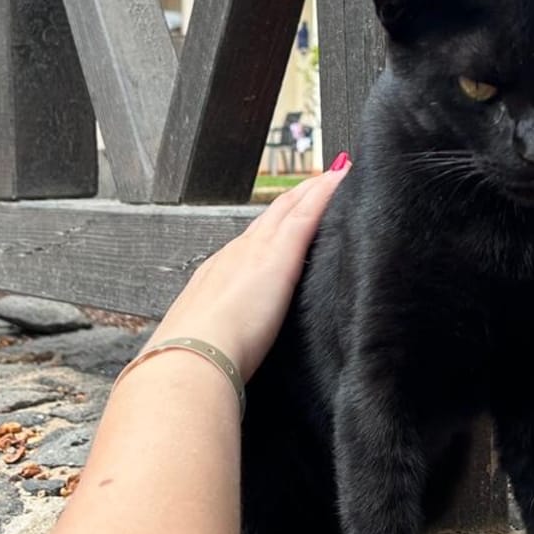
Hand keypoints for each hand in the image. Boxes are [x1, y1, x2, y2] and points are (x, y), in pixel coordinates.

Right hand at [149, 163, 347, 379]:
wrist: (192, 356)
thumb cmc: (199, 357)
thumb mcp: (208, 337)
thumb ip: (220, 334)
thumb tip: (221, 348)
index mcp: (219, 273)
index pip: (252, 241)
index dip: (272, 224)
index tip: (287, 213)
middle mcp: (236, 254)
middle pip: (271, 217)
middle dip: (294, 198)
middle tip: (317, 181)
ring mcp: (258, 251)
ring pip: (290, 209)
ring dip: (311, 190)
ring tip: (332, 176)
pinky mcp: (280, 255)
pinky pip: (307, 214)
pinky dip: (325, 193)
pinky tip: (341, 179)